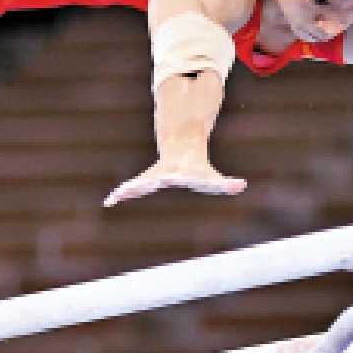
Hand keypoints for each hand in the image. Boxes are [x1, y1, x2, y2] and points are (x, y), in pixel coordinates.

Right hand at [103, 158, 246, 206]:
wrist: (180, 151)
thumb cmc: (198, 169)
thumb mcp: (212, 178)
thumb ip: (226, 183)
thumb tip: (242, 185)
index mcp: (181, 172)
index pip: (181, 176)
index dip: (176, 177)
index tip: (167, 177)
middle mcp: (165, 173)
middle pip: (157, 179)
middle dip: (152, 182)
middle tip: (144, 184)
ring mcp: (152, 177)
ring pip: (139, 184)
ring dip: (130, 190)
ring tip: (118, 195)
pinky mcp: (144, 181)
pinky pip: (131, 189)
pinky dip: (121, 195)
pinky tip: (109, 202)